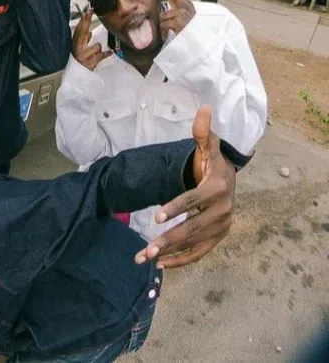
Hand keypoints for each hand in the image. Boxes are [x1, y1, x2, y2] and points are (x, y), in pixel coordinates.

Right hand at [72, 8, 112, 70]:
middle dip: (86, 22)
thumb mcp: (79, 52)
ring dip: (98, 50)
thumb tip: (88, 33)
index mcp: (74, 46)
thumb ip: (83, 42)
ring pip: (97, 46)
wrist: (75, 79)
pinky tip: (110, 53)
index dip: (83, 20)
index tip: (88, 11)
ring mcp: (82, 57)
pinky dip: (106, 55)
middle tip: (89, 11)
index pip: (78, 31)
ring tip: (94, 55)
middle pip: (82, 33)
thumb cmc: (78, 64)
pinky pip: (101, 56)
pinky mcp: (89, 64)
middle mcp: (76, 50)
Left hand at [134, 105, 235, 268]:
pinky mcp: (217, 237)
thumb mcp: (208, 145)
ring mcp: (221, 227)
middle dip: (169, 239)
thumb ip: (202, 131)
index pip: (194, 199)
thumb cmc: (212, 162)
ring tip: (145, 257)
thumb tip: (203, 108)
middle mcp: (223, 211)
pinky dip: (182, 260)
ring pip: (194, 243)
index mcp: (218, 188)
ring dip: (170, 253)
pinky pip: (199, 252)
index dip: (176, 207)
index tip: (156, 217)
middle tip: (146, 247)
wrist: (229, 180)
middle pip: (193, 227)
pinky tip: (161, 264)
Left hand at [148, 0, 195, 36]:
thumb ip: (173, 11)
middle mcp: (185, 6)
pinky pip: (163, 24)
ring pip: (161, 15)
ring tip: (169, 30)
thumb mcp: (183, 18)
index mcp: (186, 4)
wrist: (201, 42)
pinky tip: (169, 34)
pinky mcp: (179, 22)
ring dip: (162, 24)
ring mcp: (183, 13)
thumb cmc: (190, 31)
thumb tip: (160, 8)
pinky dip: (163, 31)